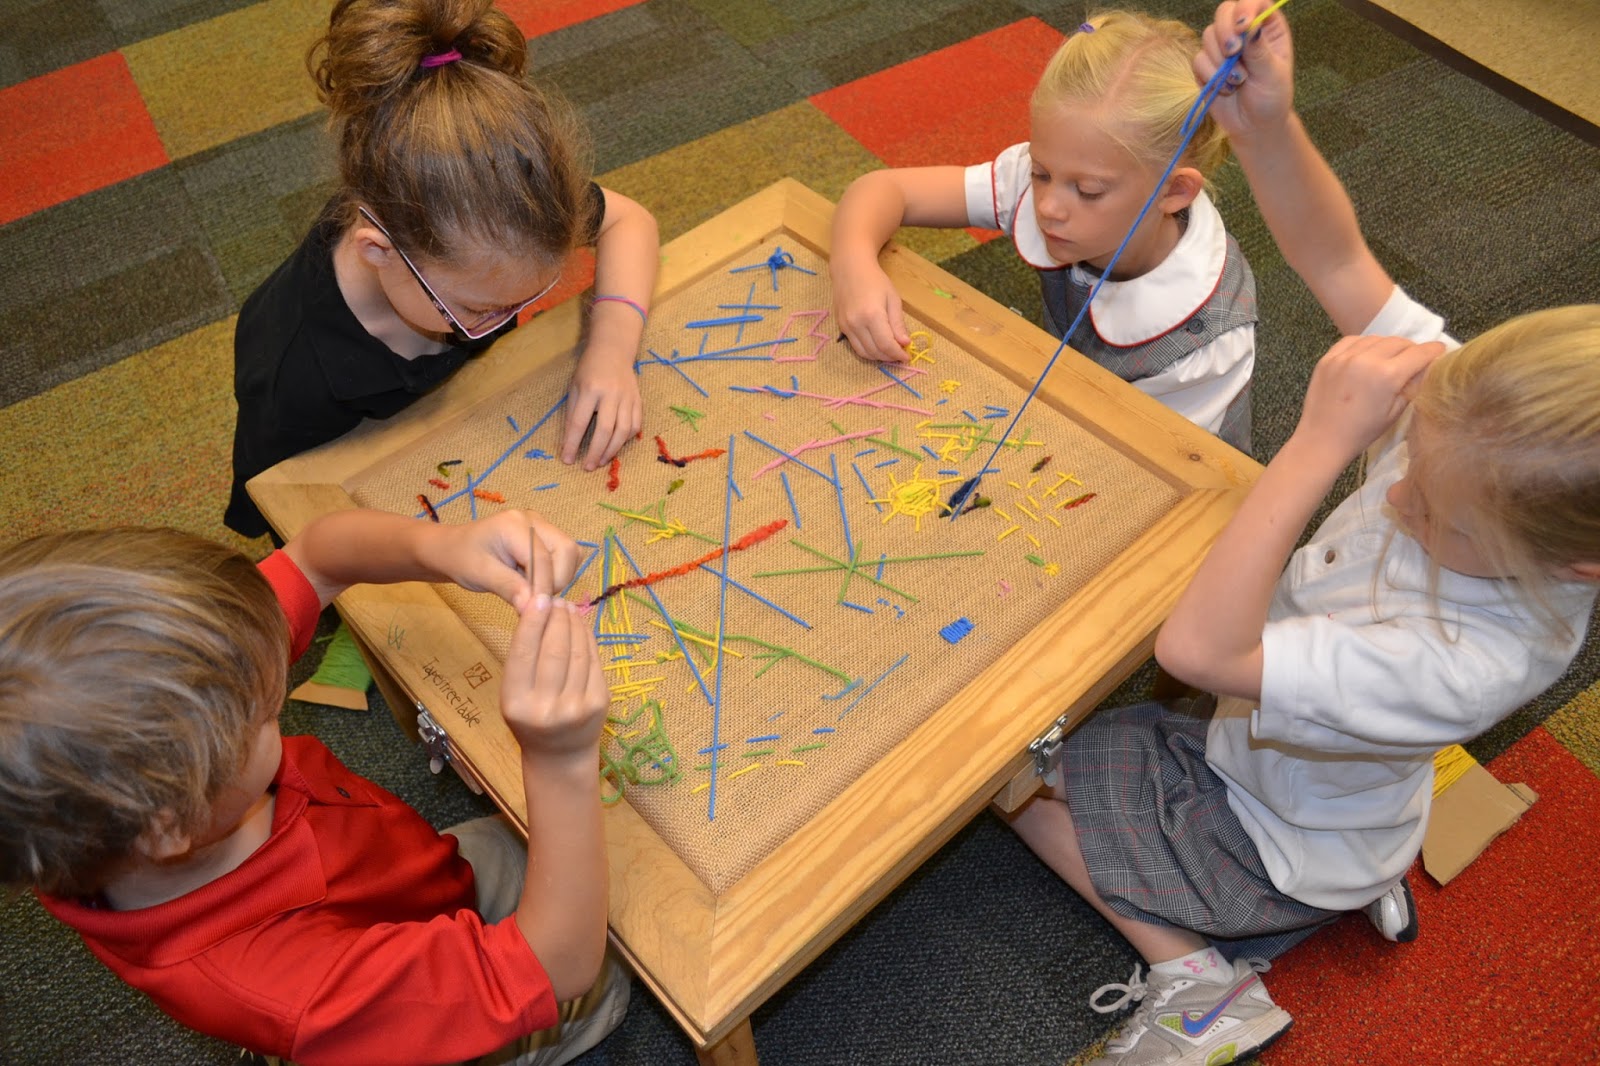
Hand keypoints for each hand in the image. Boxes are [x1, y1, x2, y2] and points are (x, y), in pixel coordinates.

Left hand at [420, 510, 581, 610]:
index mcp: (514, 524)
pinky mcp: (545, 536)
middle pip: (567, 550)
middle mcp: (533, 520)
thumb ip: (509, 588)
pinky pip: (565, 556)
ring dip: (560, 577)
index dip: (543, 587)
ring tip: (533, 590)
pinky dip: (558, 573)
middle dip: (557, 579)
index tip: (535, 611)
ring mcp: (542, 526)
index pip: (542, 557)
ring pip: (571, 554)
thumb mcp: (480, 575)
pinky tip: (536, 582)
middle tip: (536, 599)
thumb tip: (533, 609)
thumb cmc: (461, 559)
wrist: (452, 549)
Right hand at [499, 567, 607, 759]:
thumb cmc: (531, 719)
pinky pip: (593, 662)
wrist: (559, 756)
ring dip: (574, 624)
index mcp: (516, 703)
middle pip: (554, 649)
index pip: (525, 652)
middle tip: (556, 600)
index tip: (539, 598)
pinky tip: (581, 626)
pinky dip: (587, 638)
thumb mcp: (514, 695)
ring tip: (568, 608)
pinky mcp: (598, 703)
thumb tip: (539, 611)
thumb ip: (523, 660)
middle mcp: (546, 707)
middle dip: (557, 619)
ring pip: (577, 652)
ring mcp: (575, 707)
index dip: (534, 621)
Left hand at [560, 347, 641, 469]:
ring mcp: (627, 398)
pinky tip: (616, 446)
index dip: (572, 443)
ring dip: (612, 450)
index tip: (567, 459)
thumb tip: (570, 442)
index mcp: (590, 389)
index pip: (579, 422)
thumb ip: (572, 413)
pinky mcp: (638, 401)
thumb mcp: (574, 388)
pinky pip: (635, 425)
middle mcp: (611, 394)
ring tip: (601, 461)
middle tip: (588, 467)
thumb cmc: (589, 370)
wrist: (613, 350)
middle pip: (604, 430)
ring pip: (623, 431)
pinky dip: (626, 439)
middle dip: (595, 452)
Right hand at [832, 258, 909, 362]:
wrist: (850, 269)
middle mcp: (856, 324)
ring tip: (890, 351)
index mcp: (872, 315)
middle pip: (875, 351)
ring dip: (879, 357)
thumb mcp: (893, 299)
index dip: (898, 354)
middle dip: (890, 357)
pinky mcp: (841, 327)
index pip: (886, 345)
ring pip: (864, 353)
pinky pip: (855, 346)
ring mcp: (846, 326)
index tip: (907, 357)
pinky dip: (868, 351)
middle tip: (900, 354)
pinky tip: (877, 346)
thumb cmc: (875, 280)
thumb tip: (905, 343)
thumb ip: (898, 323)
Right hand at [1195, 1, 1294, 137]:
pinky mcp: (1205, 65)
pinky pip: (1198, 60)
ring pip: (1208, 36)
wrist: (1254, 126)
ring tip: (1238, 81)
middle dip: (1225, 32)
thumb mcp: (1272, 74)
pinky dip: (1211, 77)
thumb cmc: (1271, 99)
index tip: (1243, 27)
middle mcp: (1243, 32)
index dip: (1245, 9)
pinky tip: (1227, 89)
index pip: (1253, 2)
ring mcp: (1222, 47)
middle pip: (1224, 12)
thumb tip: (1250, 27)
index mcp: (1266, 27)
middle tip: (1233, 52)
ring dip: (1221, 62)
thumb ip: (1259, 50)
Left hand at [1291, 335, 1446, 462]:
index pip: (1420, 353)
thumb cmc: (1362, 432)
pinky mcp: (1328, 358)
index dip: (1434, 351)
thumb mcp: (1396, 411)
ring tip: (1389, 359)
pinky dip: (1365, 344)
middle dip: (1411, 349)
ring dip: (1388, 346)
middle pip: (1399, 342)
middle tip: (1413, 360)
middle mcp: (1366, 359)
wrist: (1322, 439)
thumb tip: (1427, 366)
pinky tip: (1367, 355)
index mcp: (1388, 375)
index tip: (1440, 352)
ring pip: (1376, 338)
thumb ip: (1414, 384)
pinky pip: (1352, 340)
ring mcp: (1344, 356)